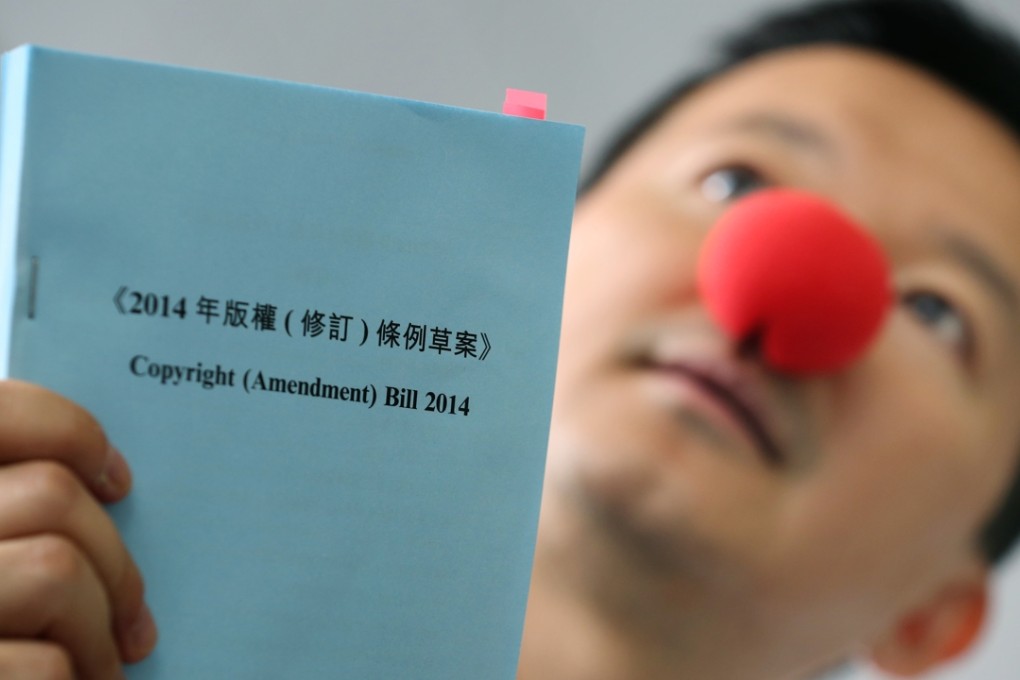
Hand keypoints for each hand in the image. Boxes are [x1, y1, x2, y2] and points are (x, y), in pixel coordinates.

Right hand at [0, 380, 155, 678]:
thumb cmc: (1, 626)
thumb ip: (11, 515)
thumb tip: (104, 489)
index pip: (1, 412)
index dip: (71, 432)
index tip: (117, 480)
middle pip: (50, 497)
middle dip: (114, 562)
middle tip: (135, 617)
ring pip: (57, 571)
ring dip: (101, 627)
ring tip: (108, 663)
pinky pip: (46, 664)